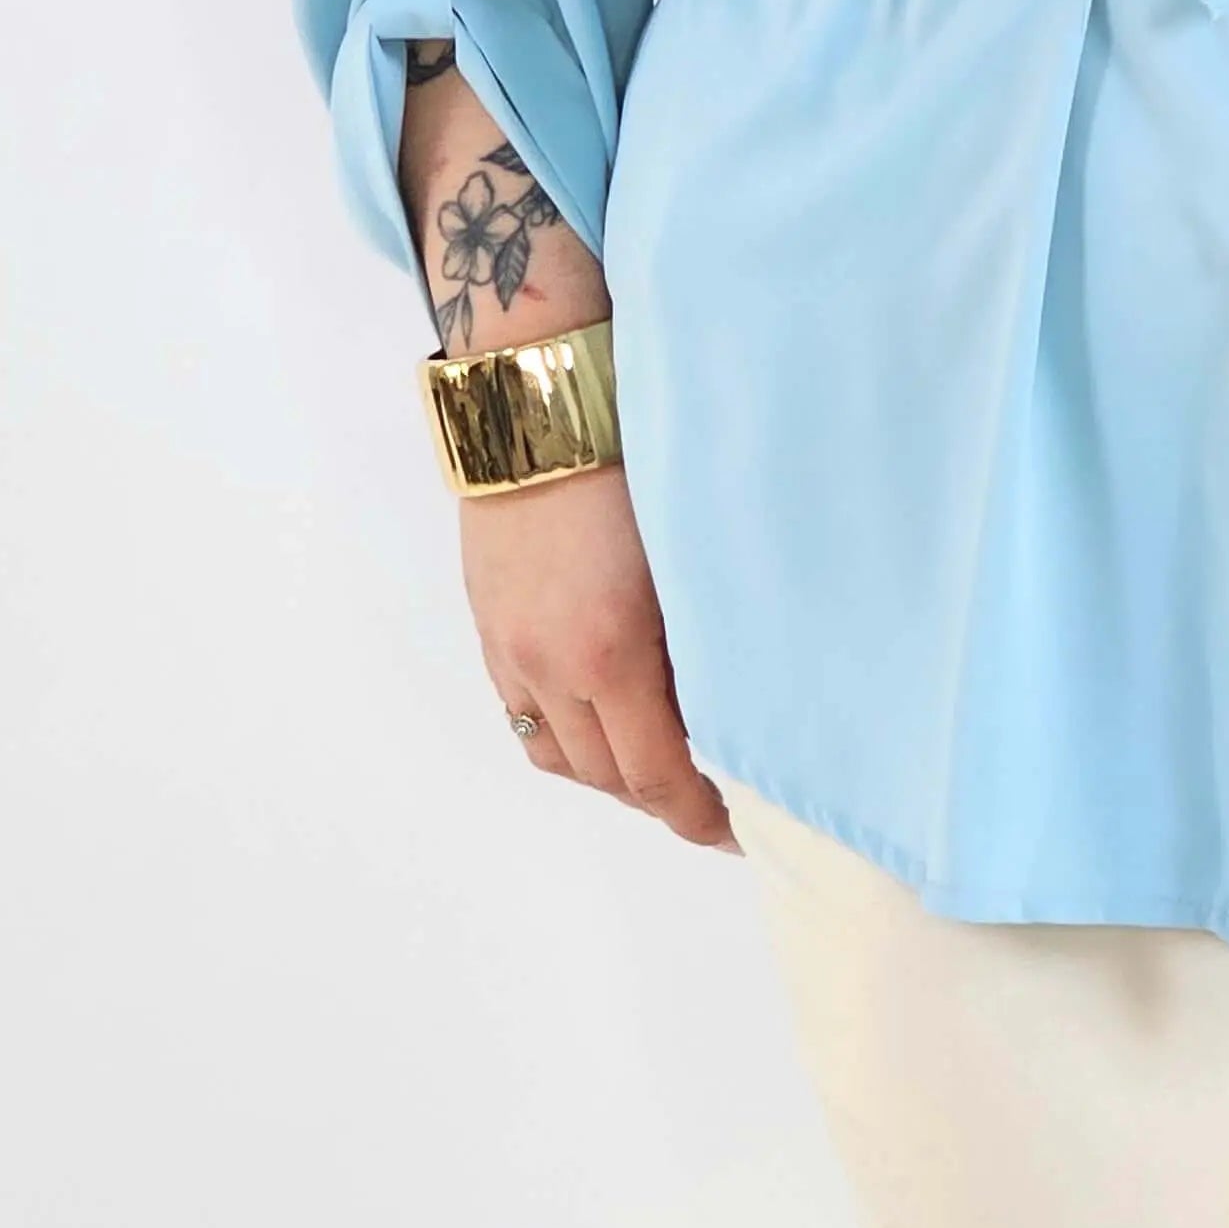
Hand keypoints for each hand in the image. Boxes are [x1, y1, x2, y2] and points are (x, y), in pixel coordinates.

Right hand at [463, 460, 739, 851]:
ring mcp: (508, 648)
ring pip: (557, 753)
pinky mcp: (488, 623)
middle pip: (606, 777)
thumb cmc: (635, 457)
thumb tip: (737, 699)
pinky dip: (567, 734)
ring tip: (661, 764)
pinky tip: (605, 714)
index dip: (699, 816)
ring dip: (611, 774)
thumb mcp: (690, 553)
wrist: (539, 400)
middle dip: (662, 800)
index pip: (656, 776)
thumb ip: (707, 637)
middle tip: (716, 800)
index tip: (740, 827)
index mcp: (608, 652)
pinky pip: (522, 714)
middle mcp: (548, 665)